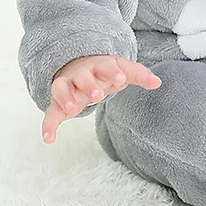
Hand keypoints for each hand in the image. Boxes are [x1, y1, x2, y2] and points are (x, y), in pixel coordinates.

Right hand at [42, 55, 161, 143]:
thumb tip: (158, 82)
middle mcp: (81, 75)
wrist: (79, 66)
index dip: (113, 72)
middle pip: (83, 77)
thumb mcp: (122, 70)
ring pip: (61, 88)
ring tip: (71, 109)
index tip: (121, 79)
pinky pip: (49, 112)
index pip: (106, 66)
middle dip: (89, 84)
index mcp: (100, 66)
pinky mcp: (58, 103)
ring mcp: (68, 87)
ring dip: (65, 97)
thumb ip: (139, 75)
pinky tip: (49, 138)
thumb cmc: (105, 71)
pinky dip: (47, 124)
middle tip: (98, 95)